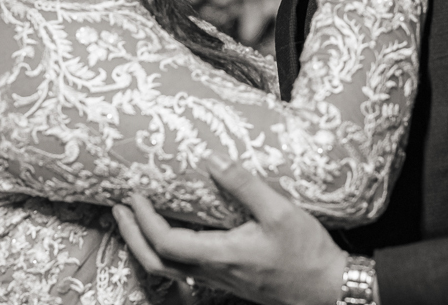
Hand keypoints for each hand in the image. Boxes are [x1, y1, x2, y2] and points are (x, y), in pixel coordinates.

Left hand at [112, 154, 348, 304]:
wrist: (328, 288)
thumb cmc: (307, 252)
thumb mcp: (281, 211)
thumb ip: (245, 184)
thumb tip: (213, 159)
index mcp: (222, 256)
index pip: (167, 242)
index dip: (145, 220)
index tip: (135, 195)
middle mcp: (214, 272)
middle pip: (157, 262)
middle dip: (132, 235)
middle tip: (119, 208)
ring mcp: (220, 280)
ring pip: (168, 270)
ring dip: (144, 244)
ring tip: (134, 220)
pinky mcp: (228, 280)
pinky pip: (184, 270)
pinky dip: (165, 252)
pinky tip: (170, 235)